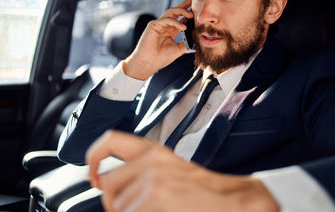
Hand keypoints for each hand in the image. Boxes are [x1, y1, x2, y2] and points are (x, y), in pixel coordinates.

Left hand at [86, 130, 279, 211]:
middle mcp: (151, 161)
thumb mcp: (169, 170)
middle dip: (112, 202)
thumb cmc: (203, 190)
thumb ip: (141, 171)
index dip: (93, 156)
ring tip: (155, 210)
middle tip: (126, 209)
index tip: (93, 174)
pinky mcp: (155, 198)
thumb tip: (109, 183)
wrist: (230, 201)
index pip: (111, 140)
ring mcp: (153, 179)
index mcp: (155, 151)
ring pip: (118, 205)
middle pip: (108, 182)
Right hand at [123, 0, 193, 79]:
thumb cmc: (161, 58)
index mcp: (171, 30)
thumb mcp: (179, 49)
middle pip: (176, 11)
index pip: (181, 18)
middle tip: (194, 1)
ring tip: (191, 14)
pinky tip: (183, 27)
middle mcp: (165, 25)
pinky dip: (175, 22)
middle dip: (185, 5)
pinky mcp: (153, 25)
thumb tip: (197, 37)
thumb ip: (187, 42)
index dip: (188, 12)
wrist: (149, 63)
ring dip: (181, 11)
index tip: (198, 8)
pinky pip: (166, 20)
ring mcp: (159, 24)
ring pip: (171, 12)